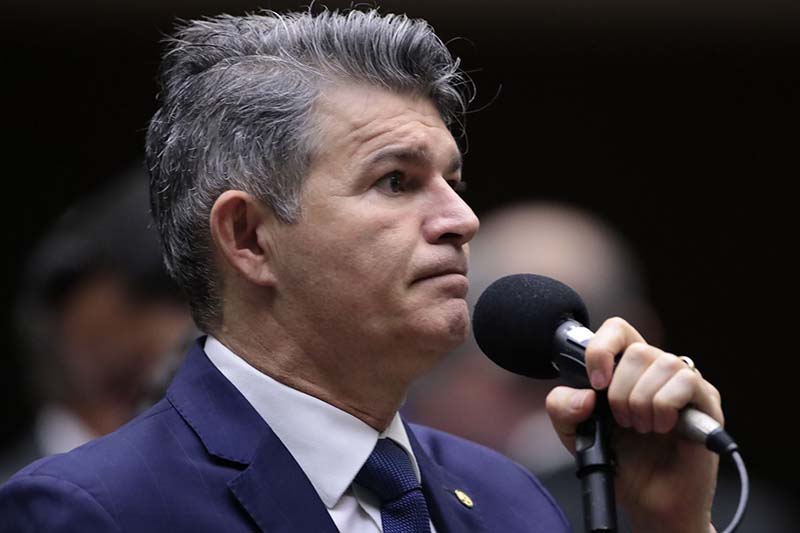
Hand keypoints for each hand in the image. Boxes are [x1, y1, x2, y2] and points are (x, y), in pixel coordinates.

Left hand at [545, 317, 721, 532]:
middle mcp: (657, 370)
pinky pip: (686, 381)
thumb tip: (586, 395)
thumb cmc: (618, 462)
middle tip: (622, 421)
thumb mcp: (574, 433)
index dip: (602, 349)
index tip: (595, 383)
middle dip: (620, 391)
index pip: (617, 329)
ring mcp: (685, 384)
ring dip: (642, 401)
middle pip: (637, 349)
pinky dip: (664, 406)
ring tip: (642, 428)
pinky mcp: (707, 403)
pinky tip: (662, 428)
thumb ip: (562, 407)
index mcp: (626, 368)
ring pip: (662, 362)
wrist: (647, 502)